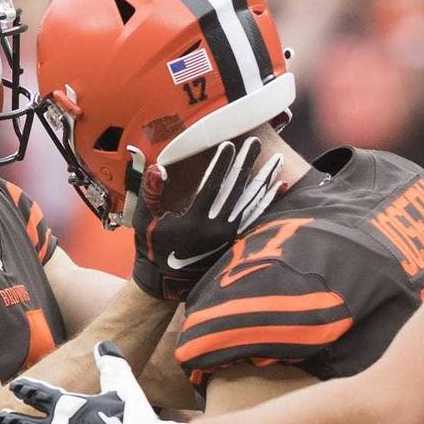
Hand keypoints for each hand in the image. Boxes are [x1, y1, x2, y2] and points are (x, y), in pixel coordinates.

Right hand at [133, 136, 282, 300]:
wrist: (167, 281)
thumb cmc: (152, 246)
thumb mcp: (144, 220)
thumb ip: (151, 193)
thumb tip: (159, 168)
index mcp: (194, 222)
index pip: (212, 187)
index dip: (221, 165)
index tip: (229, 144)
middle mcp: (216, 229)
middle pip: (236, 191)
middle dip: (246, 164)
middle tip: (255, 142)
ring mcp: (229, 236)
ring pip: (251, 202)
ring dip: (264, 180)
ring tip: (277, 159)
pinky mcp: (236, 241)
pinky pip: (256, 217)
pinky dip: (268, 201)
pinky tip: (280, 185)